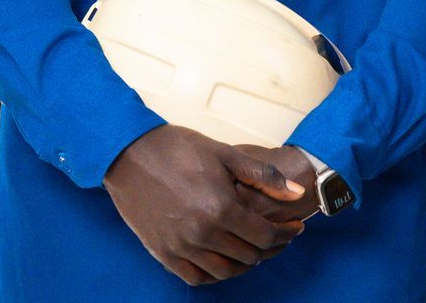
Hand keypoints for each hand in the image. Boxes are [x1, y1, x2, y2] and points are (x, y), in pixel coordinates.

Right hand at [103, 125, 306, 283]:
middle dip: (271, 248)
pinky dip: (215, 274)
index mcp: (221, 208)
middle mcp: (203, 234)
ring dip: (245, 264)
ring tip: (253, 249)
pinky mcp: (163, 253)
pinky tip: (223, 259)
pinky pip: (196, 277)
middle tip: (278, 236)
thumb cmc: (177, 148)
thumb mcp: (225, 154)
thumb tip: (296, 193)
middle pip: (249, 256)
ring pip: (225, 271)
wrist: (129, 154)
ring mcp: (181, 247)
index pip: (265, 236)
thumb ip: (264, 176)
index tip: (295, 228)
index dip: (286, 235)